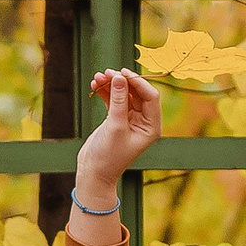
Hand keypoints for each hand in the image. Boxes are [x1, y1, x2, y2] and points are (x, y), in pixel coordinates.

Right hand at [78, 68, 162, 184]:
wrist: (93, 173)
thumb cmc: (107, 156)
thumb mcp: (115, 127)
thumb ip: (118, 101)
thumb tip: (120, 78)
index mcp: (151, 126)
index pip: (150, 97)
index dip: (137, 82)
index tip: (122, 73)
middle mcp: (144, 122)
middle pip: (137, 93)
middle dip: (122, 81)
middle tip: (107, 73)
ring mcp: (130, 120)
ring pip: (124, 94)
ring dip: (111, 85)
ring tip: (97, 77)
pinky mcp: (117, 119)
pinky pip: (114, 100)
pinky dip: (105, 92)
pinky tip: (95, 85)